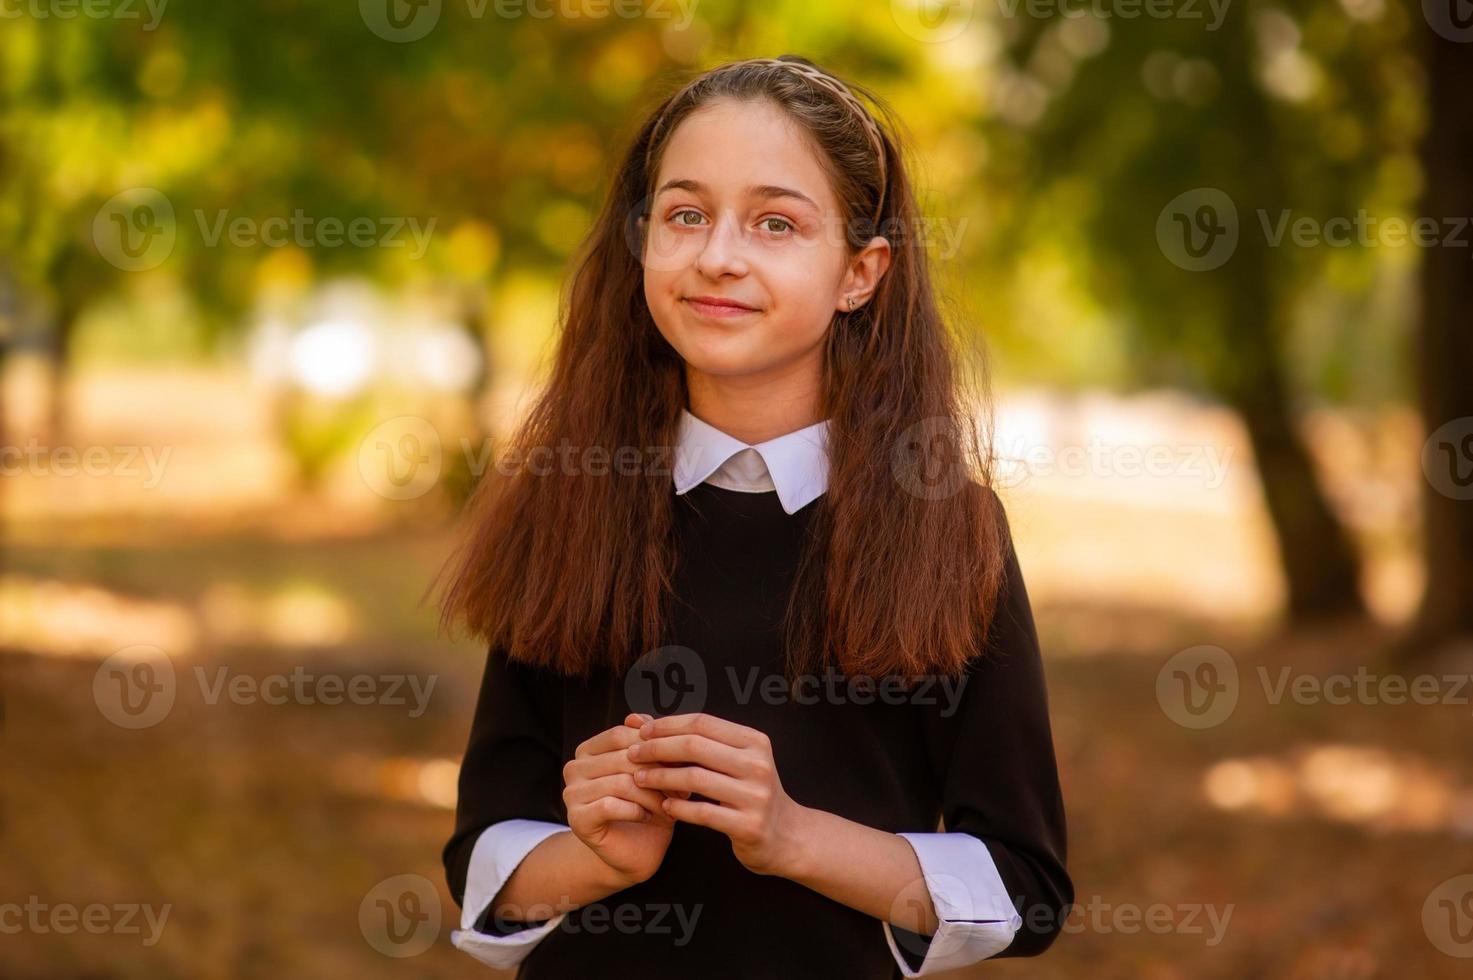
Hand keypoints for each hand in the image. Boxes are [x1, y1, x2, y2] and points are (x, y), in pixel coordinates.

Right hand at [563, 712, 687, 886]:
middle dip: (659, 773)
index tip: (680, 762)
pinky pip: (612, 805)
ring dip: (653, 795)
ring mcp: (571, 794)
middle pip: (624, 757)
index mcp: (588, 750)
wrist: (635, 853)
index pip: (622, 734)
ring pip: (622, 782)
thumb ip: (647, 743)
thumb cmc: (647, 807)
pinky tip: (650, 817)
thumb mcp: (652, 770)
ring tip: (670, 805)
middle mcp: (574, 768)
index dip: (654, 746)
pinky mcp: (577, 819)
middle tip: (682, 788)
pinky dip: (638, 811)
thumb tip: (641, 718)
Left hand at [627, 712, 809, 877]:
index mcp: (754, 742)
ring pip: (695, 778)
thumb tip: (642, 720)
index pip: (702, 723)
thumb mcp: (736, 761)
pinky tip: (663, 805)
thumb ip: (698, 742)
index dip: (668, 724)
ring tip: (639, 779)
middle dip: (658, 748)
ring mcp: (755, 796)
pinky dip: (678, 807)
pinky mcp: (747, 825)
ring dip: (661, 778)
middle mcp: (757, 765)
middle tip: (633, 754)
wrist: (786, 836)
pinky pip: (702, 812)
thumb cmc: (750, 793)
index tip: (642, 731)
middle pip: (695, 746)